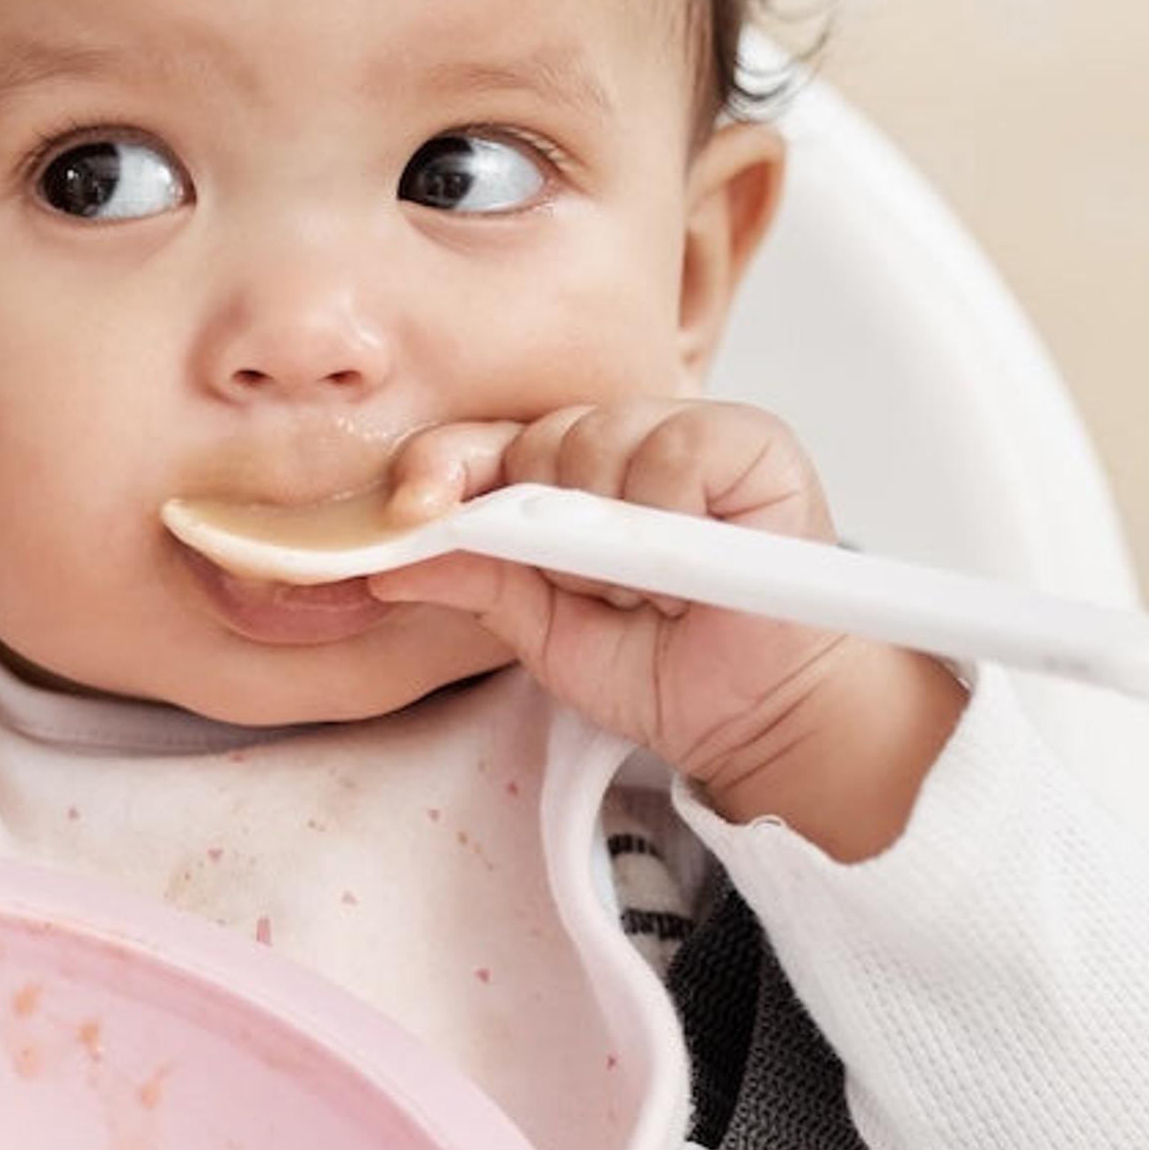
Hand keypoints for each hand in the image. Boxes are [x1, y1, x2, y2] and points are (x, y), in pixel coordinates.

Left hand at [365, 401, 963, 854]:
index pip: (484, 445)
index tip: (412, 509)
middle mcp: (622, 443)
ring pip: (594, 439)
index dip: (444, 470)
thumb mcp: (546, 634)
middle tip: (594, 591)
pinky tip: (692, 552)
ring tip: (650, 589)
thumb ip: (477, 583)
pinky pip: (669, 449)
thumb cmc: (666, 668)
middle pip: (536, 439)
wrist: (760, 717)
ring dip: (608, 536)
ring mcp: (685, 432)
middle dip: (544, 525)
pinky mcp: (749, 440)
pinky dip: (666, 508)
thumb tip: (388, 556)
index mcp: (566, 478)